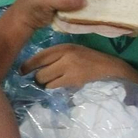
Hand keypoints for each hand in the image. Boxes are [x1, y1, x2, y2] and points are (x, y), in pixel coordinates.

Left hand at [21, 44, 137, 88]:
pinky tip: (65, 88)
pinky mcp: (74, 80)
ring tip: (58, 84)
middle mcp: (65, 56)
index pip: (39, 57)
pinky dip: (56, 90)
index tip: (22, 72)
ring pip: (45, 81)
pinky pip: (55, 88)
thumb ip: (58, 57)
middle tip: (46, 81)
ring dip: (48, 85)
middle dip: (40, 79)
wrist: (114, 69)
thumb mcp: (76, 52)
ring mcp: (70, 68)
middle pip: (39, 72)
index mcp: (65, 47)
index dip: (27, 66)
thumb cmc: (94, 62)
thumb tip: (36, 69)